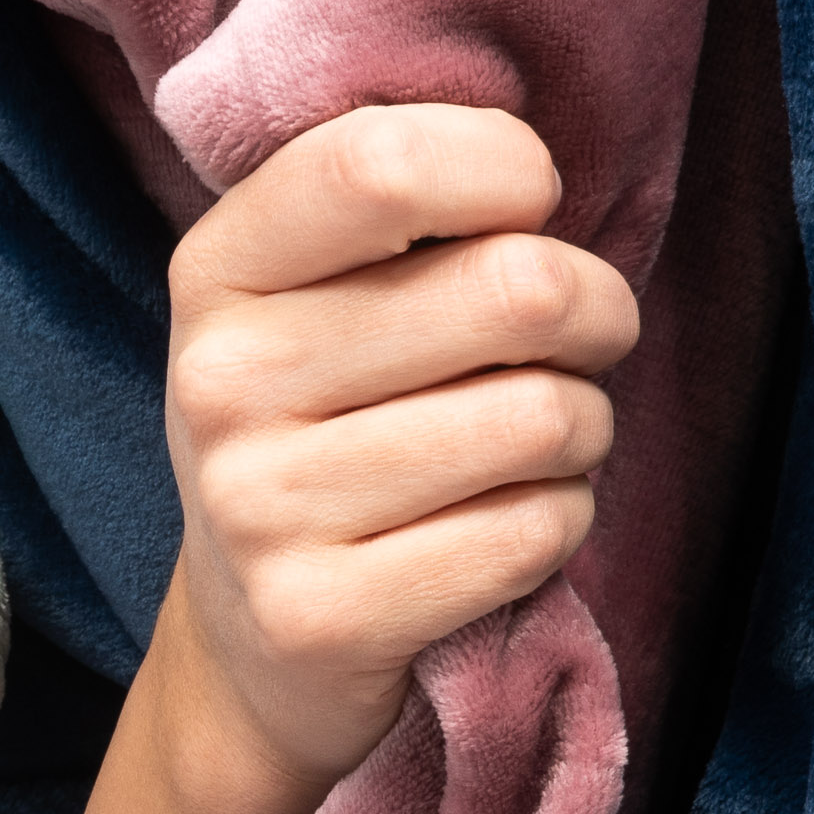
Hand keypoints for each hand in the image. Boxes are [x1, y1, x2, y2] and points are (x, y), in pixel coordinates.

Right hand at [147, 102, 639, 813]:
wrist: (252, 650)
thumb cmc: (325, 437)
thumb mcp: (310, 303)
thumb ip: (397, 212)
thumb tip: (539, 165)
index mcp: (216, 272)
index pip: (382, 163)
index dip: (505, 168)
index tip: (534, 203)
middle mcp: (223, 386)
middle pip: (512, 290)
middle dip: (596, 309)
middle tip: (592, 335)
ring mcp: (263, 511)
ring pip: (542, 420)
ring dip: (586, 428)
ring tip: (548, 442)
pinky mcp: (323, 620)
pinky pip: (532, 534)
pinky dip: (563, 521)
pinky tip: (518, 522)